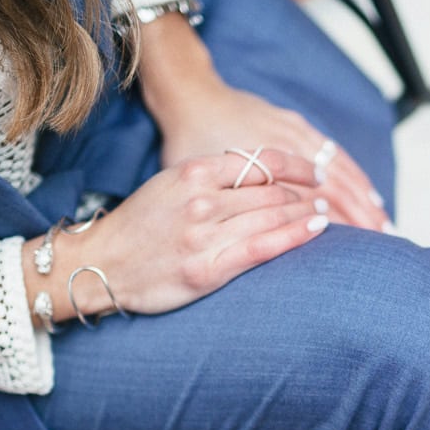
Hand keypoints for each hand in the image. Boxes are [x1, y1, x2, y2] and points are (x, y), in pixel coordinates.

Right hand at [49, 150, 328, 319]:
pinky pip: (264, 247)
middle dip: (306, 193)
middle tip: (329, 197)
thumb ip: (213, 178)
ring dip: (307, 213)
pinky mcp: (208, 268)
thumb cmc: (139, 226)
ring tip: (329, 214)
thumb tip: (259, 174)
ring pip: (273, 216)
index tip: (316, 172)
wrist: (100, 264)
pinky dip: (296, 235)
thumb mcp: (172, 185)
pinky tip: (316, 229)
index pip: (261, 161)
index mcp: (194, 173)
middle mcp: (202, 199)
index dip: (297, 166)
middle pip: (273, 189)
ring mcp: (205, 234)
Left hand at [134, 14, 389, 232]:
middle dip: (360, 219)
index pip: (307, 203)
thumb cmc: (189, 142)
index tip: (352, 254)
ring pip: (339, 172)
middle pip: (333, 188)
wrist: (191, 95)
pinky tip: (369, 194)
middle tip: (381, 247)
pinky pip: (334, 155)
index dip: (331, 228)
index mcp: (262, 165)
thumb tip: (246, 237)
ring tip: (384, 227)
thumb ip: (224, 202)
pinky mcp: (298, 126)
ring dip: (364, 201)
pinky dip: (355, 176)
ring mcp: (295, 134)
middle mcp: (285, 148)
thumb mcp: (202, 177)